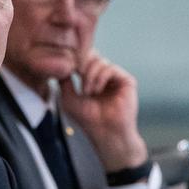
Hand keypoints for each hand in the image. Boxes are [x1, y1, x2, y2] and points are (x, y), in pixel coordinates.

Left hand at [58, 50, 147, 170]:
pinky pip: (111, 68)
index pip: (84, 60)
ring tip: (87, 92)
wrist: (105, 132)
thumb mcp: (68, 98)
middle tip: (77, 79)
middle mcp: (106, 77)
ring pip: (100, 61)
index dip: (75, 61)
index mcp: (93, 79)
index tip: (67, 70)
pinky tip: (96, 91)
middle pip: (92, 56)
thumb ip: (64, 80)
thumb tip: (61, 64)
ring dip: (89, 75)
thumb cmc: (87, 119)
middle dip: (81, 66)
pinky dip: (100, 77)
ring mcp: (117, 79)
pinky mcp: (127, 81)